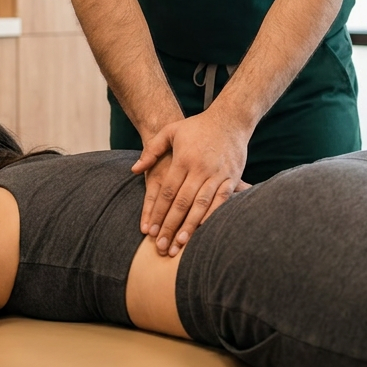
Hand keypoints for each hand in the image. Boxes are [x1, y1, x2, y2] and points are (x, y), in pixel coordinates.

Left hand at [133, 111, 248, 254]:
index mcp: (184, 159)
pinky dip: (213, 217)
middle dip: (171, 226)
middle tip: (162, 247)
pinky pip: (222, 201)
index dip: (159, 214)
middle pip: (182, 203)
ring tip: (180, 244)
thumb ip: (151, 150)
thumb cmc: (197, 126)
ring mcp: (218, 173)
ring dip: (191, 226)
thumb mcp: (170, 131)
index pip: (168, 192)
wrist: (230, 119)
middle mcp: (200, 168)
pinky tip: (204, 230)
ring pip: (202, 205)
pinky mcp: (232, 177)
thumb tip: (134, 169)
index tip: (151, 232)